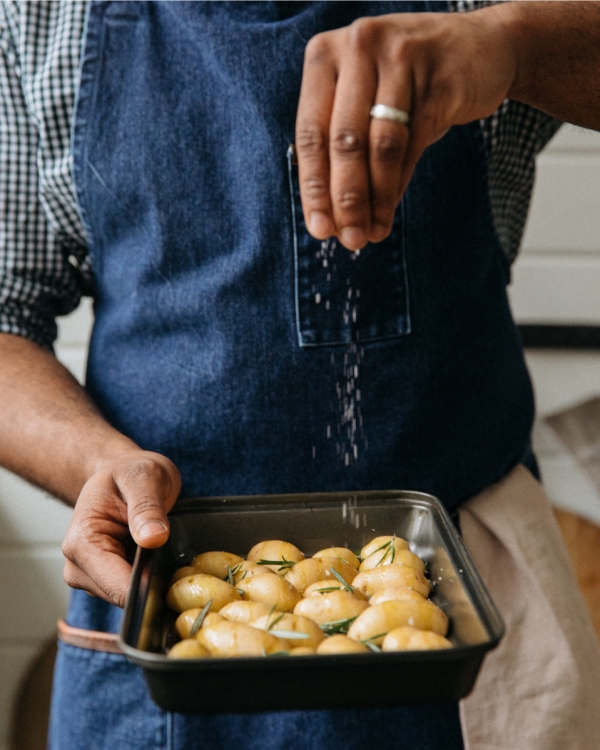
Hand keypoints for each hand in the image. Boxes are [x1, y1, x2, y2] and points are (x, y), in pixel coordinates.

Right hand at [62, 450, 180, 607]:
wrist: (122, 473)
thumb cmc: (130, 472)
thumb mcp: (144, 477)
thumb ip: (146, 506)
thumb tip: (154, 538)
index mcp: (82, 543)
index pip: (117, 586)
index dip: (150, 587)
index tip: (178, 581)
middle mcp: (78, 567)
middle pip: (123, 598)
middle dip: (153, 584)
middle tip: (178, 559)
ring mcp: (91, 578)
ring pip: (129, 599)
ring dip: (152, 582)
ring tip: (166, 552)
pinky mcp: (105, 582)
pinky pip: (132, 593)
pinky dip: (149, 581)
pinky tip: (158, 560)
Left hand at [296, 10, 516, 249]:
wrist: (480, 48)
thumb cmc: (407, 83)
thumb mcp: (363, 99)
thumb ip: (340, 148)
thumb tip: (329, 219)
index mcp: (324, 54)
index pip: (310, 132)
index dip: (313, 186)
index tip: (319, 229)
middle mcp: (358, 47)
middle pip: (343, 141)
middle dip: (344, 199)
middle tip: (349, 239)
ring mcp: (400, 57)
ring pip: (380, 146)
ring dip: (374, 199)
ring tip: (371, 234)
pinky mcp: (438, 78)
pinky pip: (413, 143)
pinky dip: (398, 184)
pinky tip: (390, 210)